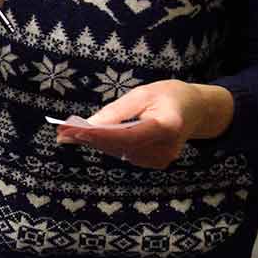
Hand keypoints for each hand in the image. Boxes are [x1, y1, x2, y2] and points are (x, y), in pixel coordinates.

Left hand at [55, 79, 234, 168]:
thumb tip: (88, 126)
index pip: (129, 135)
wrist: (196, 110)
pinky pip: (127, 154)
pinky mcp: (157, 163)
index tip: (75, 131)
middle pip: (121, 146)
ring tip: (70, 135)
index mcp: (168, 125)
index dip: (101, 135)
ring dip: (96, 143)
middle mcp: (167, 148)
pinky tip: (92, 138)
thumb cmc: (168, 96)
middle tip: (61, 133)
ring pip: (121, 152)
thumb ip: (116, 112)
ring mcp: (163, 159)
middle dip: (90, 139)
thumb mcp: (142, 94)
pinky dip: (109, 146)